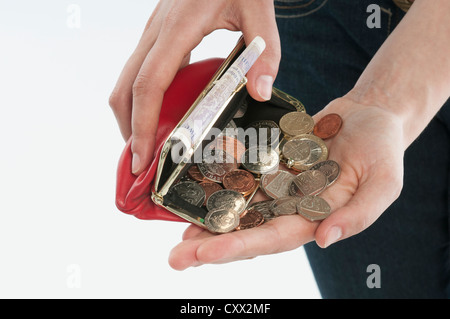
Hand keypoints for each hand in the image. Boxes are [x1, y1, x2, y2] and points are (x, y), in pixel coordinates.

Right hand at [109, 0, 280, 174]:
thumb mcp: (258, 8)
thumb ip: (264, 52)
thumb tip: (259, 93)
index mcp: (177, 28)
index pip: (150, 85)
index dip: (141, 124)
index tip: (141, 157)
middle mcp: (156, 32)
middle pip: (125, 88)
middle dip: (128, 128)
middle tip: (140, 162)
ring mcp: (154, 33)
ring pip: (127, 80)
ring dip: (131, 115)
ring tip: (149, 145)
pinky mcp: (159, 35)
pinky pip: (141, 73)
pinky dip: (142, 100)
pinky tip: (162, 115)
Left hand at [168, 97, 404, 269]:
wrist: (369, 115)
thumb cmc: (381, 150)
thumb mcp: (383, 183)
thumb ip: (359, 214)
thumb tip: (326, 239)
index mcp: (313, 218)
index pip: (271, 239)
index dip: (239, 246)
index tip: (205, 253)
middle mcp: (288, 206)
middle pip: (244, 230)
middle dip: (210, 244)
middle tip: (175, 258)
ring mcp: (275, 184)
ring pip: (235, 205)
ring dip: (205, 218)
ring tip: (172, 229)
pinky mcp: (267, 161)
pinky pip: (239, 172)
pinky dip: (216, 181)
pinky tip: (192, 186)